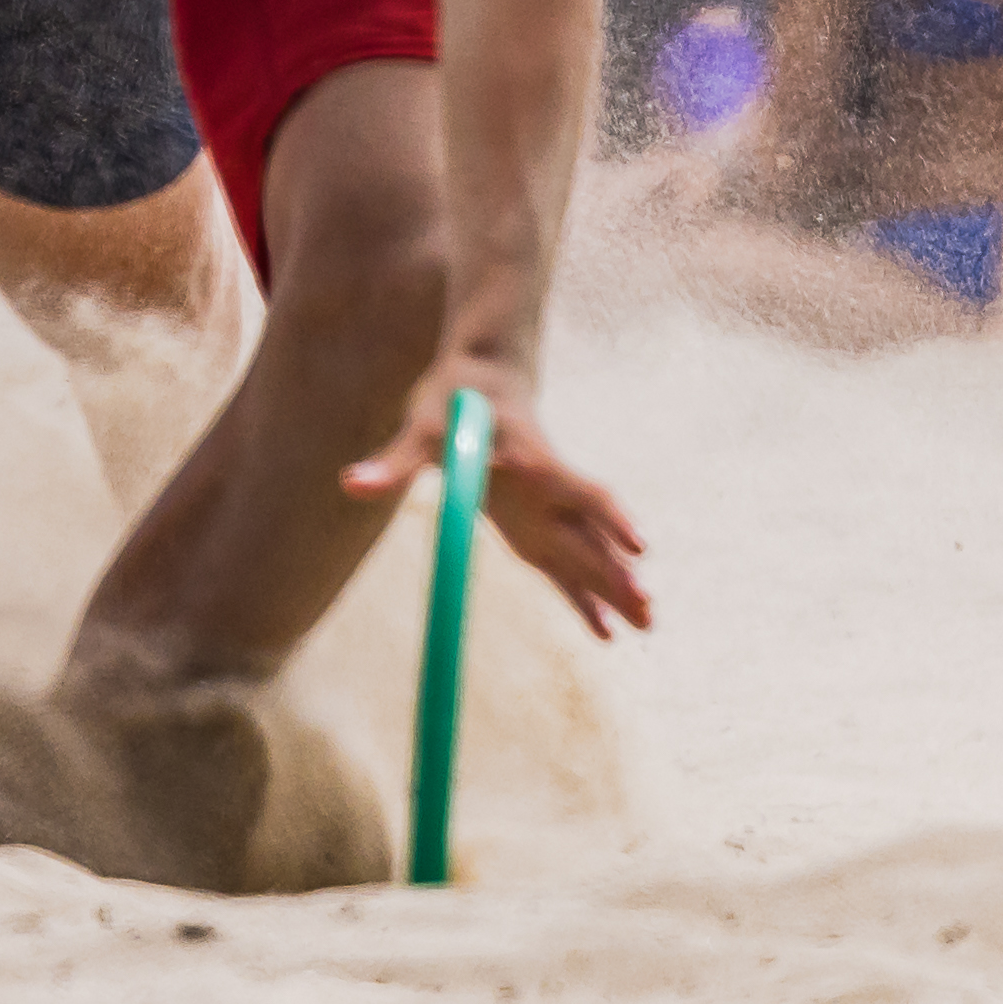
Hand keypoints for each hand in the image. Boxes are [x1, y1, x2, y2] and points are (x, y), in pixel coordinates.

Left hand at [342, 358, 648, 638]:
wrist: (487, 373)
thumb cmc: (454, 398)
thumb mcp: (421, 425)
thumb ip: (394, 461)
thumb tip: (353, 485)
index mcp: (532, 462)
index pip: (579, 490)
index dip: (609, 518)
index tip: (640, 546)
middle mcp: (550, 488)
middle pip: (591, 534)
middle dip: (617, 572)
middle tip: (649, 613)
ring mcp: (547, 508)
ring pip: (587, 551)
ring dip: (613, 585)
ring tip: (647, 625)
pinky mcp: (536, 522)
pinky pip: (565, 564)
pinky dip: (582, 595)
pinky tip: (605, 630)